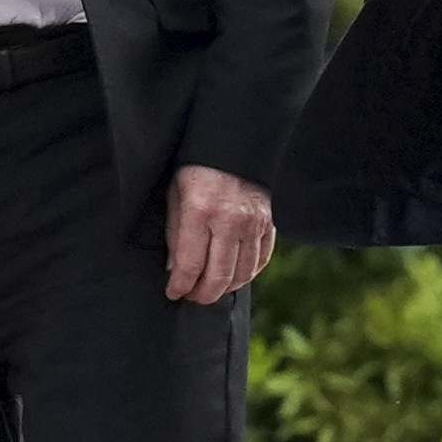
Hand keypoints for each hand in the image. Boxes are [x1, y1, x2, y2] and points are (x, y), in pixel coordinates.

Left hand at [161, 165, 276, 308]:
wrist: (233, 145)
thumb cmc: (196, 169)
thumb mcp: (175, 196)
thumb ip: (175, 234)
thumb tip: (175, 270)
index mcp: (199, 211)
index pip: (190, 264)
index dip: (179, 286)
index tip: (173, 293)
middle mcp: (229, 220)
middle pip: (218, 276)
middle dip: (202, 295)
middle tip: (192, 296)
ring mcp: (253, 223)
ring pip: (242, 274)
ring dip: (224, 288)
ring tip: (210, 288)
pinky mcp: (268, 223)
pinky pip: (261, 260)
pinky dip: (247, 274)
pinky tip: (234, 276)